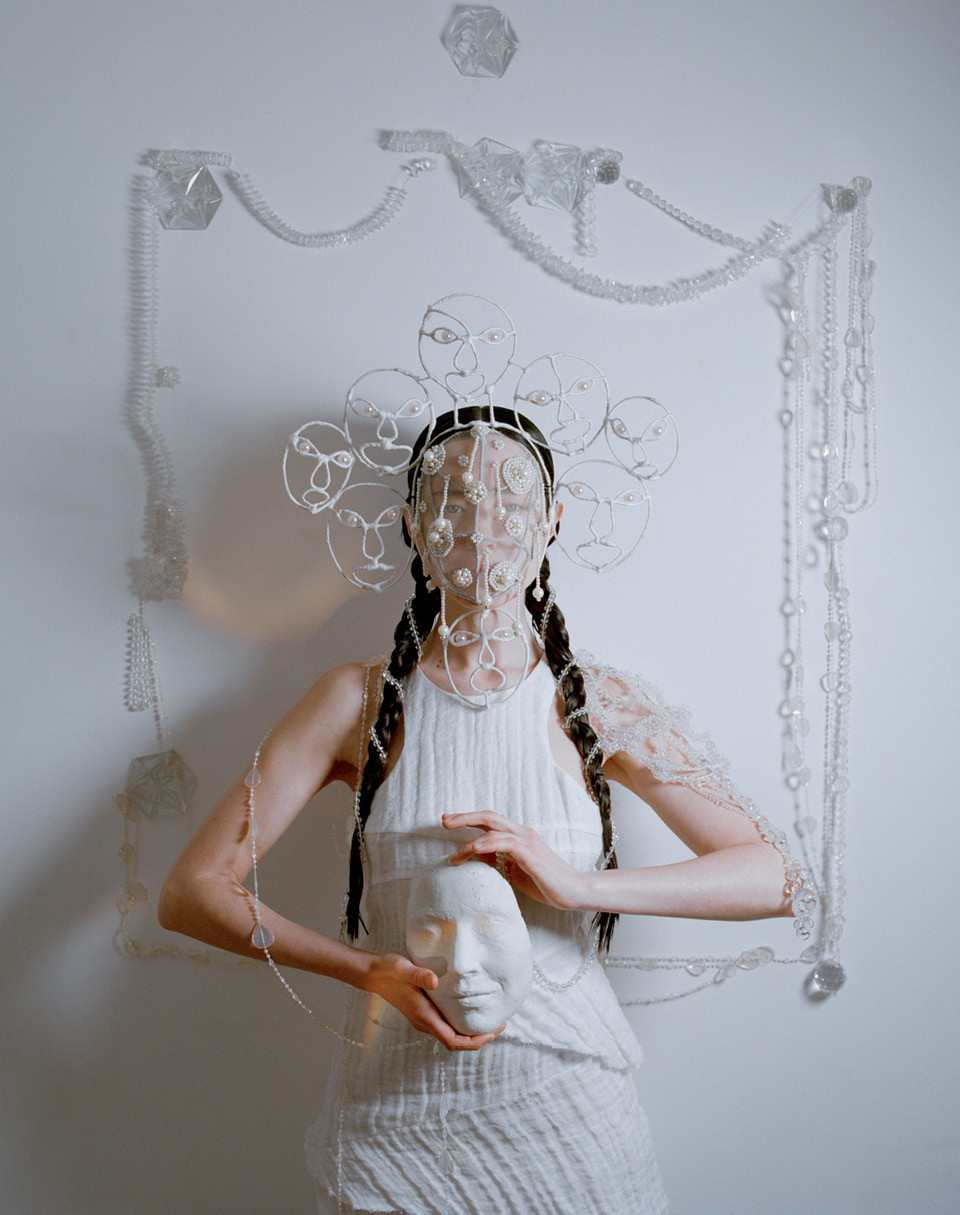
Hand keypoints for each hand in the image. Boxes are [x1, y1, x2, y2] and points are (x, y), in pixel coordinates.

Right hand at [364, 951, 502, 1051]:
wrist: (374, 974)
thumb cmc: (389, 970)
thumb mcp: (402, 968)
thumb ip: (418, 974)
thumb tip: (434, 980)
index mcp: (424, 1016)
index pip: (453, 1041)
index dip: (474, 1041)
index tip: (492, 1032)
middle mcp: (425, 1023)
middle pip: (456, 1042)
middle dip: (479, 1038)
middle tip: (499, 1024)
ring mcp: (424, 1020)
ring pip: (452, 1036)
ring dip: (471, 1033)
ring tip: (490, 1019)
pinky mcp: (424, 1013)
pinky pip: (447, 1027)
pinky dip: (462, 1025)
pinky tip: (471, 1011)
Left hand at [442, 811, 586, 910]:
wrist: (573, 892)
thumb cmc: (546, 883)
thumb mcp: (514, 871)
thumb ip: (498, 861)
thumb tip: (476, 856)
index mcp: (518, 835)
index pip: (489, 821)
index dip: (468, 819)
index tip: (448, 822)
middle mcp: (522, 833)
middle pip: (488, 817)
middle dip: (464, 818)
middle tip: (443, 821)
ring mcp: (528, 841)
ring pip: (494, 828)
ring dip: (470, 839)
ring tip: (454, 854)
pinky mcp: (531, 854)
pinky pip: (506, 843)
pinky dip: (488, 844)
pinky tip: (474, 849)